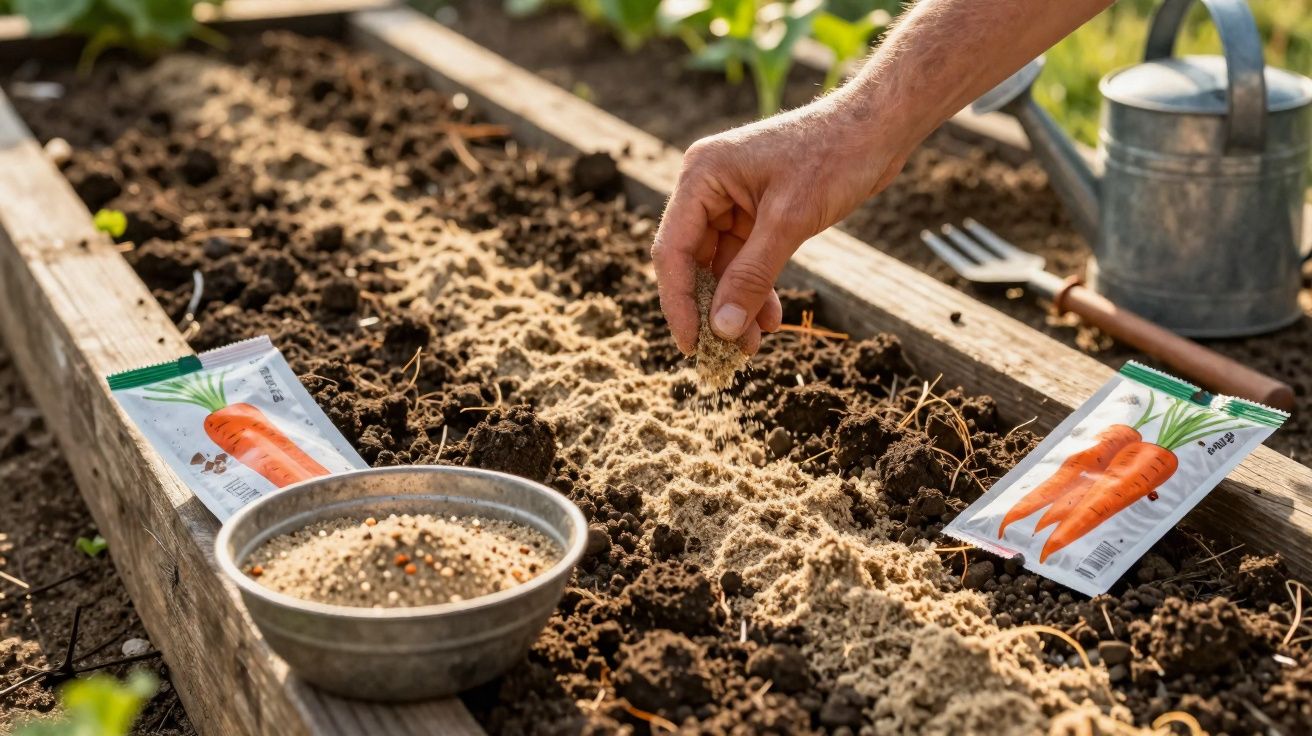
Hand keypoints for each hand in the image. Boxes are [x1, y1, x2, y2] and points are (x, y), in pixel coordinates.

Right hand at [650, 92, 908, 356]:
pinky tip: (771, 319)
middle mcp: (708, 187)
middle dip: (711, 308)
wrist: (879, 128)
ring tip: (753, 344)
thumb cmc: (834, 156)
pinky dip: (756, 290)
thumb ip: (752, 276)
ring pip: (721, 267)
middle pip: (691, 262)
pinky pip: (746, 261)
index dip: (678, 302)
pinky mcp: (757, 213)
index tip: (692, 346)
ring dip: (736, 306)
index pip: (672, 250)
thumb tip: (722, 329)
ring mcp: (732, 201)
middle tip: (725, 352)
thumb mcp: (790, 221)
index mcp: (701, 176)